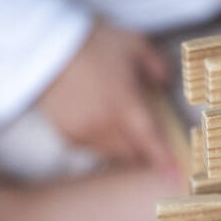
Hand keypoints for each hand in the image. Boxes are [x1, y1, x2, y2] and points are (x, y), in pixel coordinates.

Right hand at [37, 21, 177, 171]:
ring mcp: (84, 132)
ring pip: (113, 153)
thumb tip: (164, 82)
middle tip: (152, 140)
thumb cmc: (91, 44)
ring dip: (124, 148)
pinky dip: (104, 144)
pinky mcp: (67, 135)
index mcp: (126, 105)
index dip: (164, 161)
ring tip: (126, 130)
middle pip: (133, 152)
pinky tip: (104, 127)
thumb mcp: (133, 43)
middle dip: (145, 151)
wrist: (44, 48)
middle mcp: (106, 125)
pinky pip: (93, 149)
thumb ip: (155, 64)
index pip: (150, 141)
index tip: (176, 177)